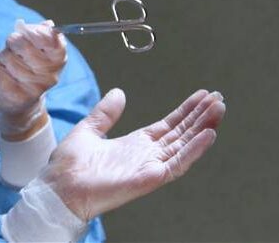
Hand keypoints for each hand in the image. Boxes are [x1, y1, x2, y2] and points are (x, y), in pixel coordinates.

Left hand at [0, 20, 66, 140]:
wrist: (18, 102)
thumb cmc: (28, 68)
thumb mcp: (39, 51)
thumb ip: (42, 35)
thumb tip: (48, 24)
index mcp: (59, 59)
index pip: (50, 37)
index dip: (33, 30)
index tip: (26, 30)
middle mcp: (50, 75)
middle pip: (22, 43)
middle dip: (12, 41)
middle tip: (12, 45)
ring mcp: (35, 87)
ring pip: (7, 56)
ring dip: (3, 56)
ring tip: (8, 64)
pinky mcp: (17, 95)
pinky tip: (4, 75)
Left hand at [41, 88, 225, 220]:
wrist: (59, 186)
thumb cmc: (69, 165)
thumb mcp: (89, 129)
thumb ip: (105, 113)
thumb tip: (119, 92)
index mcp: (134, 144)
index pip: (168, 125)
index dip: (186, 111)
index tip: (202, 95)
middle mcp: (146, 155)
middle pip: (181, 133)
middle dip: (200, 115)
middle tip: (218, 97)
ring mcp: (149, 167)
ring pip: (184, 145)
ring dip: (203, 128)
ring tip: (219, 109)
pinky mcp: (149, 178)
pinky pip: (177, 164)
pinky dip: (194, 150)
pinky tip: (208, 135)